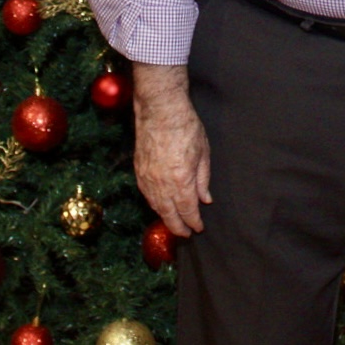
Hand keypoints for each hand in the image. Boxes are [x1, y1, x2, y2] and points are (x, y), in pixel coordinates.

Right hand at [131, 62, 211, 234]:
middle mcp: (161, 184)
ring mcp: (147, 178)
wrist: (160, 109)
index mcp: (181, 180)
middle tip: (186, 234)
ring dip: (165, 217)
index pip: (187, 210)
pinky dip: (154, 204)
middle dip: (178, 227)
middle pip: (169, 214)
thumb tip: (205, 200)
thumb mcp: (203, 152)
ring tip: (174, 223)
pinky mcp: (138, 170)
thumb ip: (203, 179)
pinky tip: (160, 206)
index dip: (193, 222)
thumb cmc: (186, 127)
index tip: (198, 228)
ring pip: (155, 206)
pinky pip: (146, 195)